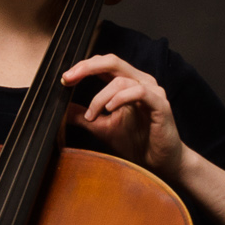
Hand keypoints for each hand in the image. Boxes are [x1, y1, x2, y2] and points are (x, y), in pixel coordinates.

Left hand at [60, 54, 184, 181]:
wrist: (160, 163)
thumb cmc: (137, 143)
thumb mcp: (103, 128)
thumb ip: (85, 117)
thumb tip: (63, 110)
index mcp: (128, 83)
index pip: (104, 65)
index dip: (83, 67)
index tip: (65, 79)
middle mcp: (140, 82)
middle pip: (112, 61)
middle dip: (86, 67)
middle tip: (68, 79)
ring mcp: (152, 92)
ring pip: (121, 80)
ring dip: (100, 97)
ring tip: (91, 116)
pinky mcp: (160, 105)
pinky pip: (139, 92)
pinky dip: (120, 98)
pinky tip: (109, 110)